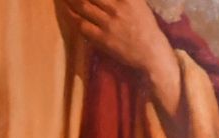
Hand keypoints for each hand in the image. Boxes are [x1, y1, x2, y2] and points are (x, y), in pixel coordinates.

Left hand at [61, 0, 182, 113]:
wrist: (151, 52)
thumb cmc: (146, 27)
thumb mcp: (138, 4)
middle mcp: (117, 7)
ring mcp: (108, 23)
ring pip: (83, 6)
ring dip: (70, 0)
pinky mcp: (103, 38)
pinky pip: (82, 25)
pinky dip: (72, 16)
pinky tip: (66, 11)